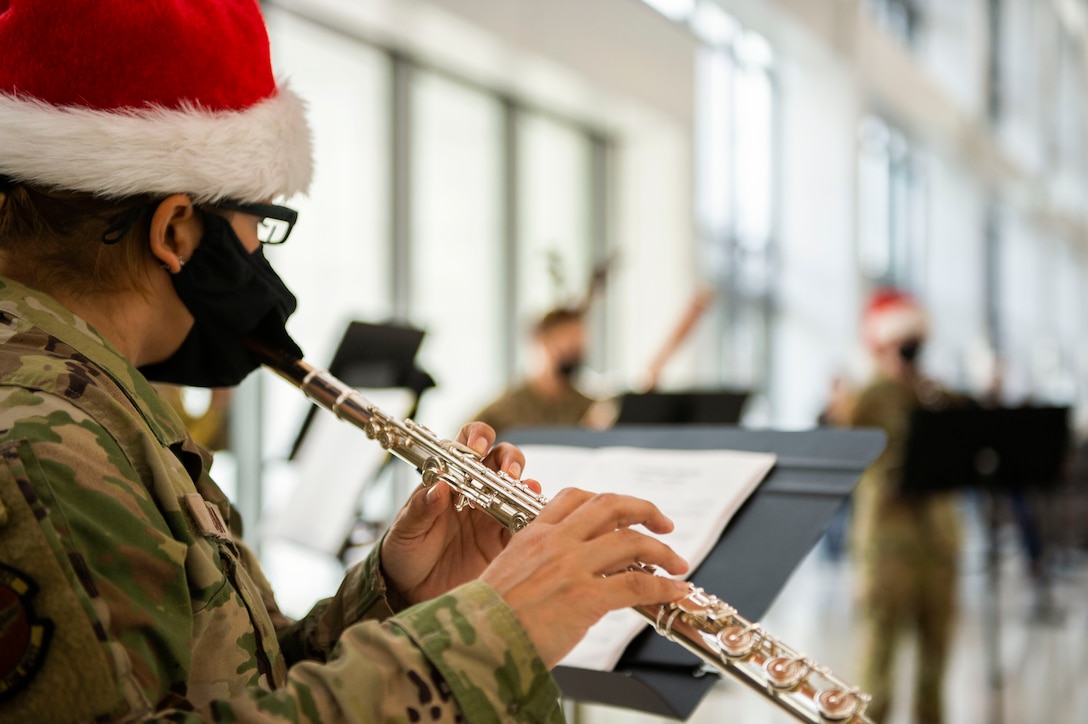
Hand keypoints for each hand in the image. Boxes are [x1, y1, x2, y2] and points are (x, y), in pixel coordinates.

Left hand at [380, 422, 537, 605]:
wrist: (412, 595)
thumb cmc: (404, 555)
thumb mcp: (405, 532)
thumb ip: (420, 509)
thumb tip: (439, 487)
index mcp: (449, 480)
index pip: (466, 445)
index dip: (477, 438)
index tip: (477, 448)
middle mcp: (474, 491)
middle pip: (501, 459)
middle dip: (509, 459)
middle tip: (508, 472)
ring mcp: (492, 514)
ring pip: (518, 488)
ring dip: (525, 485)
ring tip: (525, 490)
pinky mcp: (504, 541)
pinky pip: (525, 523)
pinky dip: (533, 516)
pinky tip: (533, 515)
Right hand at [479, 488, 689, 667]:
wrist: (474, 643)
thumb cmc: (486, 620)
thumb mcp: (507, 575)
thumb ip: (537, 566)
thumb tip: (564, 576)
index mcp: (533, 534)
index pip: (575, 498)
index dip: (606, 501)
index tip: (624, 513)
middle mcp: (555, 543)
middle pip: (611, 506)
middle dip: (644, 510)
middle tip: (663, 523)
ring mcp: (571, 567)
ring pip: (631, 541)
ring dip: (662, 550)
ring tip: (677, 562)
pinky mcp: (585, 597)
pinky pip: (638, 582)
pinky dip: (664, 585)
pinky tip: (675, 590)